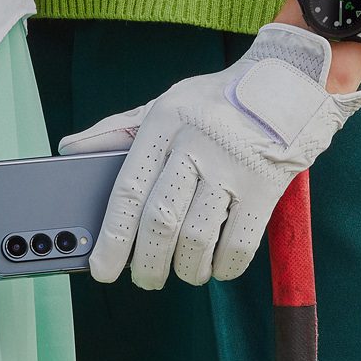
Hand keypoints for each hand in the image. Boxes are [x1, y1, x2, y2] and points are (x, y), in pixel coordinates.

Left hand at [59, 24, 360, 288]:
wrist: (292, 80)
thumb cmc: (219, 100)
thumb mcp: (166, 103)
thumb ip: (118, 129)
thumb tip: (69, 148)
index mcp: (165, 121)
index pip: (129, 188)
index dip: (112, 236)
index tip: (101, 268)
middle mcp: (197, 141)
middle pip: (161, 219)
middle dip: (146, 262)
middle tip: (143, 279)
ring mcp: (234, 163)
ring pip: (198, 235)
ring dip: (186, 268)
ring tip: (183, 272)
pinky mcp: (266, 183)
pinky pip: (240, 242)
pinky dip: (225, 265)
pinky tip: (218, 267)